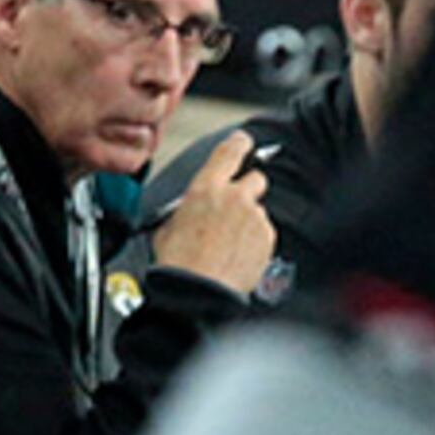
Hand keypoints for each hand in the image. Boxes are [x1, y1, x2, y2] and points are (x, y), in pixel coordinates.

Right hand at [149, 130, 279, 296]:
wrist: (198, 292)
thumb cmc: (179, 264)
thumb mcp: (168, 227)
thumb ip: (185, 211)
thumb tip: (189, 213)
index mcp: (206, 188)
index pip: (229, 152)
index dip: (239, 143)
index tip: (244, 142)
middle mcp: (234, 197)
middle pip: (256, 178)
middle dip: (249, 190)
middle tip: (237, 209)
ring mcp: (254, 217)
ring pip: (258, 212)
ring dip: (249, 224)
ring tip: (230, 248)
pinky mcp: (267, 238)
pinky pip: (264, 235)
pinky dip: (255, 244)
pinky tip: (238, 258)